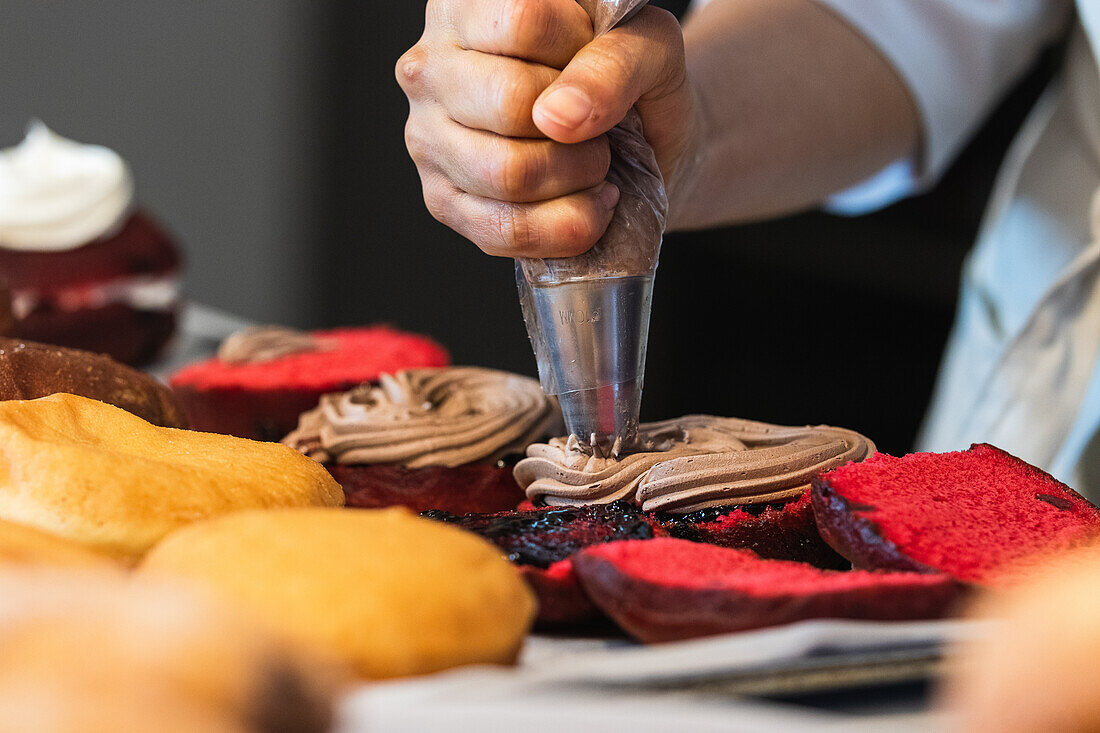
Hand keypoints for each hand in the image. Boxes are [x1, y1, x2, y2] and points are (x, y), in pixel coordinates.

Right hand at [397, 0, 694, 257]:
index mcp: (467, 5)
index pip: (522, 20)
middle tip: (599, 125)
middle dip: (581, 127)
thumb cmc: (627, 77)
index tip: (597, 60)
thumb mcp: (646, 45)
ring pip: (507, 173)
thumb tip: (560, 116)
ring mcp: (426, 137)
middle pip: (509, 103)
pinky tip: (588, 206)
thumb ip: (614, 62)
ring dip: (578, 178)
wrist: (637, 134)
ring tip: (595, 163)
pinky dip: (567, 226)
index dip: (580, 49)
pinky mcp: (441, 200)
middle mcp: (430, 66)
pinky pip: (504, 229)